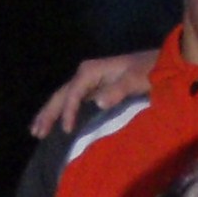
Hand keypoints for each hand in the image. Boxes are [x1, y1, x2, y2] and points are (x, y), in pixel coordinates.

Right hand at [29, 52, 153, 135]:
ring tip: (37, 130)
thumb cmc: (149, 71)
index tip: (66, 130)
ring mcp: (89, 80)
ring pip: (63, 97)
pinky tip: (56, 122)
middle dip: (48, 114)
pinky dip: (62, 111)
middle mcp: (86, 73)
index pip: (73, 93)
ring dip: (50, 113)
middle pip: (61, 94)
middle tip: (36, 133)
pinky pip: (72, 100)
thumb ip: (117, 90)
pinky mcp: (94, 87)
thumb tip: (97, 102)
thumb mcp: (135, 79)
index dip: (68, 112)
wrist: (161, 63)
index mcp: (91, 71)